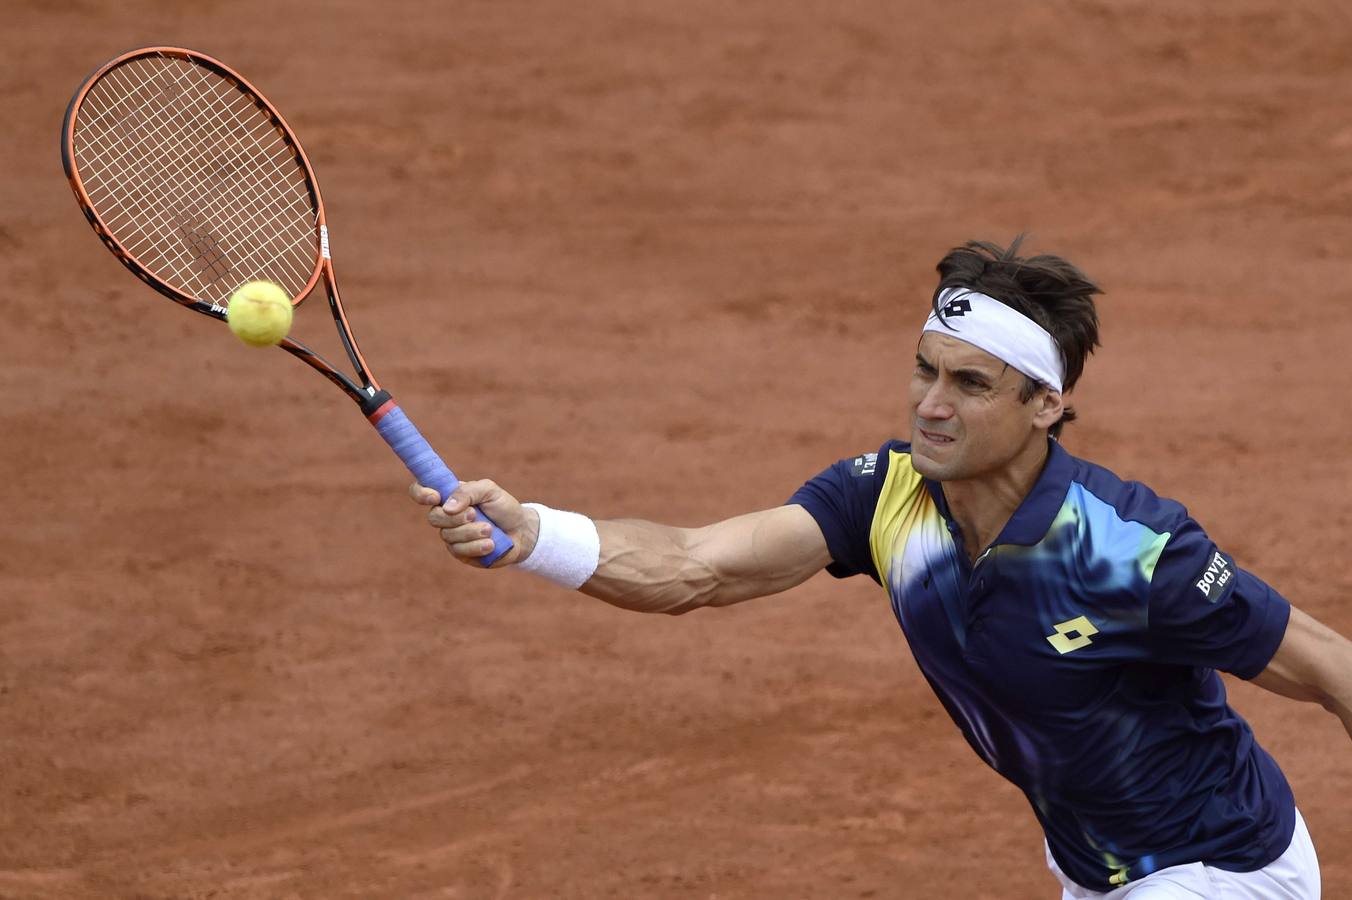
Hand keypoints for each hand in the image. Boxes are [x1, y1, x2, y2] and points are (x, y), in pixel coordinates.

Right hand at [408, 479, 539, 566]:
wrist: (522, 531)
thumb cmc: (504, 508)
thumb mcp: (490, 490)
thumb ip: (468, 491)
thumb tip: (447, 506)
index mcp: (450, 496)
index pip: (421, 491)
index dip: (421, 493)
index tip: (435, 497)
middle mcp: (446, 516)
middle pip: (433, 517)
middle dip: (455, 517)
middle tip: (475, 514)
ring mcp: (452, 536)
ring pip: (448, 536)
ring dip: (471, 532)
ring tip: (490, 530)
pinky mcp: (461, 554)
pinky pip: (460, 551)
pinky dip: (476, 547)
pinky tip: (491, 544)